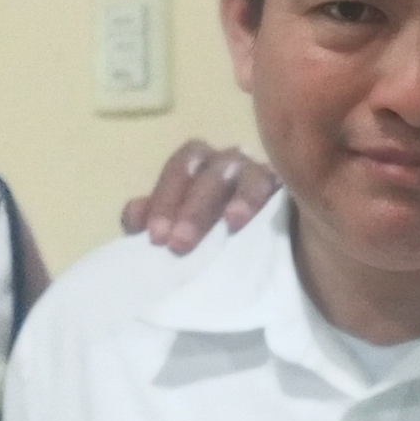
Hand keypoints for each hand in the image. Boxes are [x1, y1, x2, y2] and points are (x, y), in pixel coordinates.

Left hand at [122, 140, 277, 249]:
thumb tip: (134, 215)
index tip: (156, 236)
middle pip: (209, 172)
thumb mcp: (176, 229)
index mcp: (196, 165)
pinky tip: (257, 219)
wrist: (256, 257)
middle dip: (192, 207)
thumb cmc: (206, 238)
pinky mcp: (285, 191)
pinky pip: (278, 187)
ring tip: (232, 223)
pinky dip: (264, 200)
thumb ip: (154, 220)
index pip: (179, 168)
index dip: (164, 199)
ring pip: (247, 175)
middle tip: (180, 244)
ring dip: (237, 199)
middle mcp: (227, 163)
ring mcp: (259, 173)